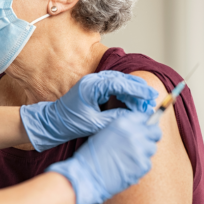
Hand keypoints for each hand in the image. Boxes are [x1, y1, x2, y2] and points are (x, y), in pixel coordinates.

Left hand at [20, 71, 157, 151]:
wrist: (52, 123)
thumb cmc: (70, 123)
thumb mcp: (95, 124)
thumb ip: (115, 118)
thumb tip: (134, 117)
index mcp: (91, 86)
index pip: (120, 83)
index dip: (137, 89)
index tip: (150, 95)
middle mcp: (92, 80)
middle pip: (121, 80)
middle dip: (138, 90)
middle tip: (151, 99)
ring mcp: (93, 82)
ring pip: (119, 82)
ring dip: (132, 91)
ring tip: (145, 102)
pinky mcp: (93, 88)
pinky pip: (113, 87)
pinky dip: (124, 93)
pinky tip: (132, 102)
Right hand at [46, 111, 161, 203]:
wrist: (87, 175)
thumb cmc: (92, 155)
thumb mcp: (105, 132)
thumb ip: (124, 129)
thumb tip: (139, 129)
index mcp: (123, 122)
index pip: (145, 117)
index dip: (145, 124)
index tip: (145, 129)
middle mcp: (134, 133)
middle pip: (155, 132)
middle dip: (151, 137)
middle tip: (143, 143)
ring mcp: (140, 150)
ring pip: (152, 148)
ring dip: (144, 153)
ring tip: (129, 158)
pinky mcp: (143, 165)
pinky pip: (148, 163)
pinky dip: (140, 166)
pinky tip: (127, 168)